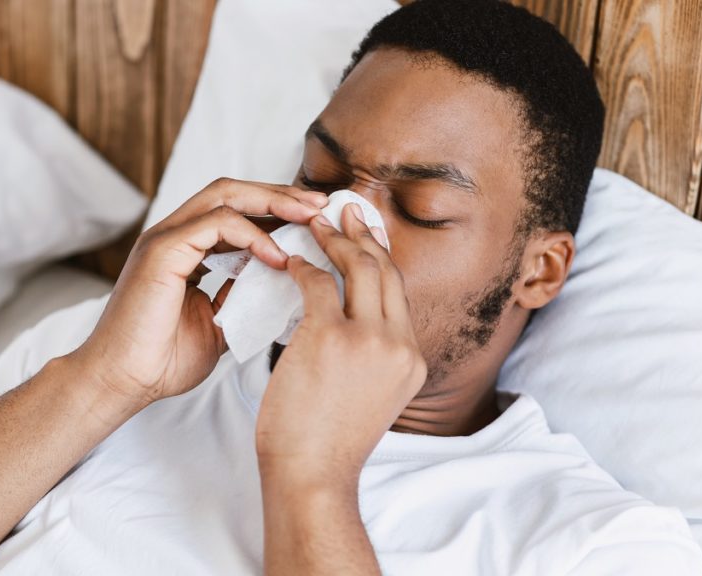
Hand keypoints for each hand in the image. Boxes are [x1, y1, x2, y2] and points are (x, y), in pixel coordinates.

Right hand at [71, 178, 328, 406]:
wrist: (122, 383)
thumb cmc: (163, 360)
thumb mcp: (219, 323)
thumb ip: (242, 297)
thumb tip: (283, 285)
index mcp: (186, 248)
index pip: (237, 209)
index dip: (277, 209)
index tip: (316, 220)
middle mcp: (174, 235)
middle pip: (234, 191)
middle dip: (281, 195)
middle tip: (320, 206)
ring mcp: (165, 238)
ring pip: (225, 196)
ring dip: (273, 203)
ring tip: (309, 218)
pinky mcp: (162, 251)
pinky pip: (216, 224)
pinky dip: (252, 235)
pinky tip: (277, 257)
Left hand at [255, 203, 427, 487]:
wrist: (311, 474)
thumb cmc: (327, 442)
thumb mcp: (368, 396)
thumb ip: (369, 358)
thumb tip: (344, 324)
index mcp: (411, 359)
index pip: (399, 294)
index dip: (381, 257)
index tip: (366, 235)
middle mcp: (398, 344)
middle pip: (385, 271)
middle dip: (364, 234)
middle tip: (343, 211)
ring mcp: (368, 340)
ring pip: (358, 268)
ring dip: (336, 240)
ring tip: (315, 222)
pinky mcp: (330, 337)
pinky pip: (316, 284)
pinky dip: (303, 266)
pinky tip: (290, 260)